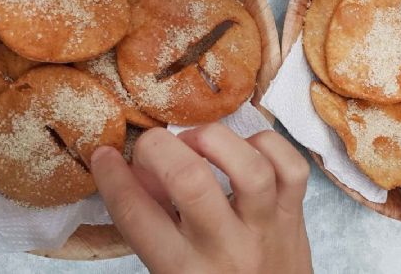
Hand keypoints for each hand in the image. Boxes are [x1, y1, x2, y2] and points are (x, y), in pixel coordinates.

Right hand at [91, 124, 311, 273]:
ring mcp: (266, 229)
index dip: (113, 178)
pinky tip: (245, 148)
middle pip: (191, 181)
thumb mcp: (173, 273)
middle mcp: (226, 248)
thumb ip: (155, 226)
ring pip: (250, 168)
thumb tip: (137, 170)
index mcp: (184, 270)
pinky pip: (292, 168)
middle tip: (152, 146)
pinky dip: (268, 145)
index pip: (138, 217)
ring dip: (215, 140)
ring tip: (197, 142)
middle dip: (160, 148)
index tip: (105, 155)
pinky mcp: (295, 215)